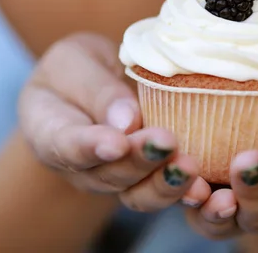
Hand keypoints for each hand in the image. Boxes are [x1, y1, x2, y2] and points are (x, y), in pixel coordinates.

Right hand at [18, 33, 210, 211]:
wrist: (90, 86)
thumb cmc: (75, 69)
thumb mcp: (75, 61)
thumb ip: (96, 90)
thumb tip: (127, 121)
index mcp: (50, 133)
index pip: (66, 145)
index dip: (91, 148)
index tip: (116, 143)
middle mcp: (82, 168)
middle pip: (109, 174)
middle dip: (140, 161)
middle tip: (167, 142)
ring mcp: (114, 179)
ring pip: (138, 194)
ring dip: (166, 184)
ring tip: (190, 169)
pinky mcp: (147, 179)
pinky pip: (165, 192)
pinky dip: (186, 192)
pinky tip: (207, 189)